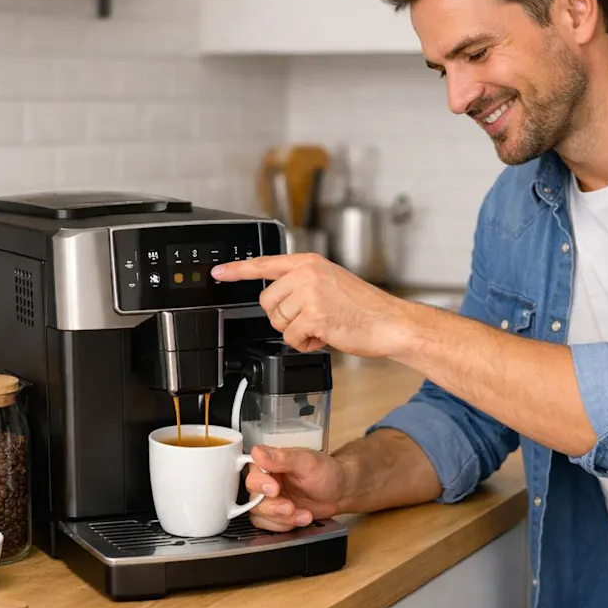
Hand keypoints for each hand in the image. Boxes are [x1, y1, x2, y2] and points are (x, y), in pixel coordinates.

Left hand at [210, 254, 412, 356]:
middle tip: (309, 320)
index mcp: (309, 263)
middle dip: (283, 318)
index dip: (237, 270)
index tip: (218, 273)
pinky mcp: (314, 315)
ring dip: (297, 332)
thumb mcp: (331, 283)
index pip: (265, 264)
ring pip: (278, 322)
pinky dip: (306, 344)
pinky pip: (291, 338)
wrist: (390, 322)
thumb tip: (280, 300)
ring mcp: (310, 294)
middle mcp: (307, 274)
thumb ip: (304, 284)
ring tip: (322, 327)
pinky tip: (325, 337)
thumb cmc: (365, 308)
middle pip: (267, 302)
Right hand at [245, 445, 345, 531]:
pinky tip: (301, 518)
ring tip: (304, 514)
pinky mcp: (275, 514)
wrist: (340, 492)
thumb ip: (282, 458)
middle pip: (254, 498)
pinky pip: (268, 524)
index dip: (260, 484)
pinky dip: (284, 525)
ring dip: (281, 519)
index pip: (252, 474)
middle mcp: (266, 480)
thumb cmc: (327, 472)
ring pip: (259, 514)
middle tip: (290, 507)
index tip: (275, 489)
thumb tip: (257, 452)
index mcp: (270, 463)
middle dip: (273, 507)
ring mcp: (270, 499)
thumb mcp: (307, 462)